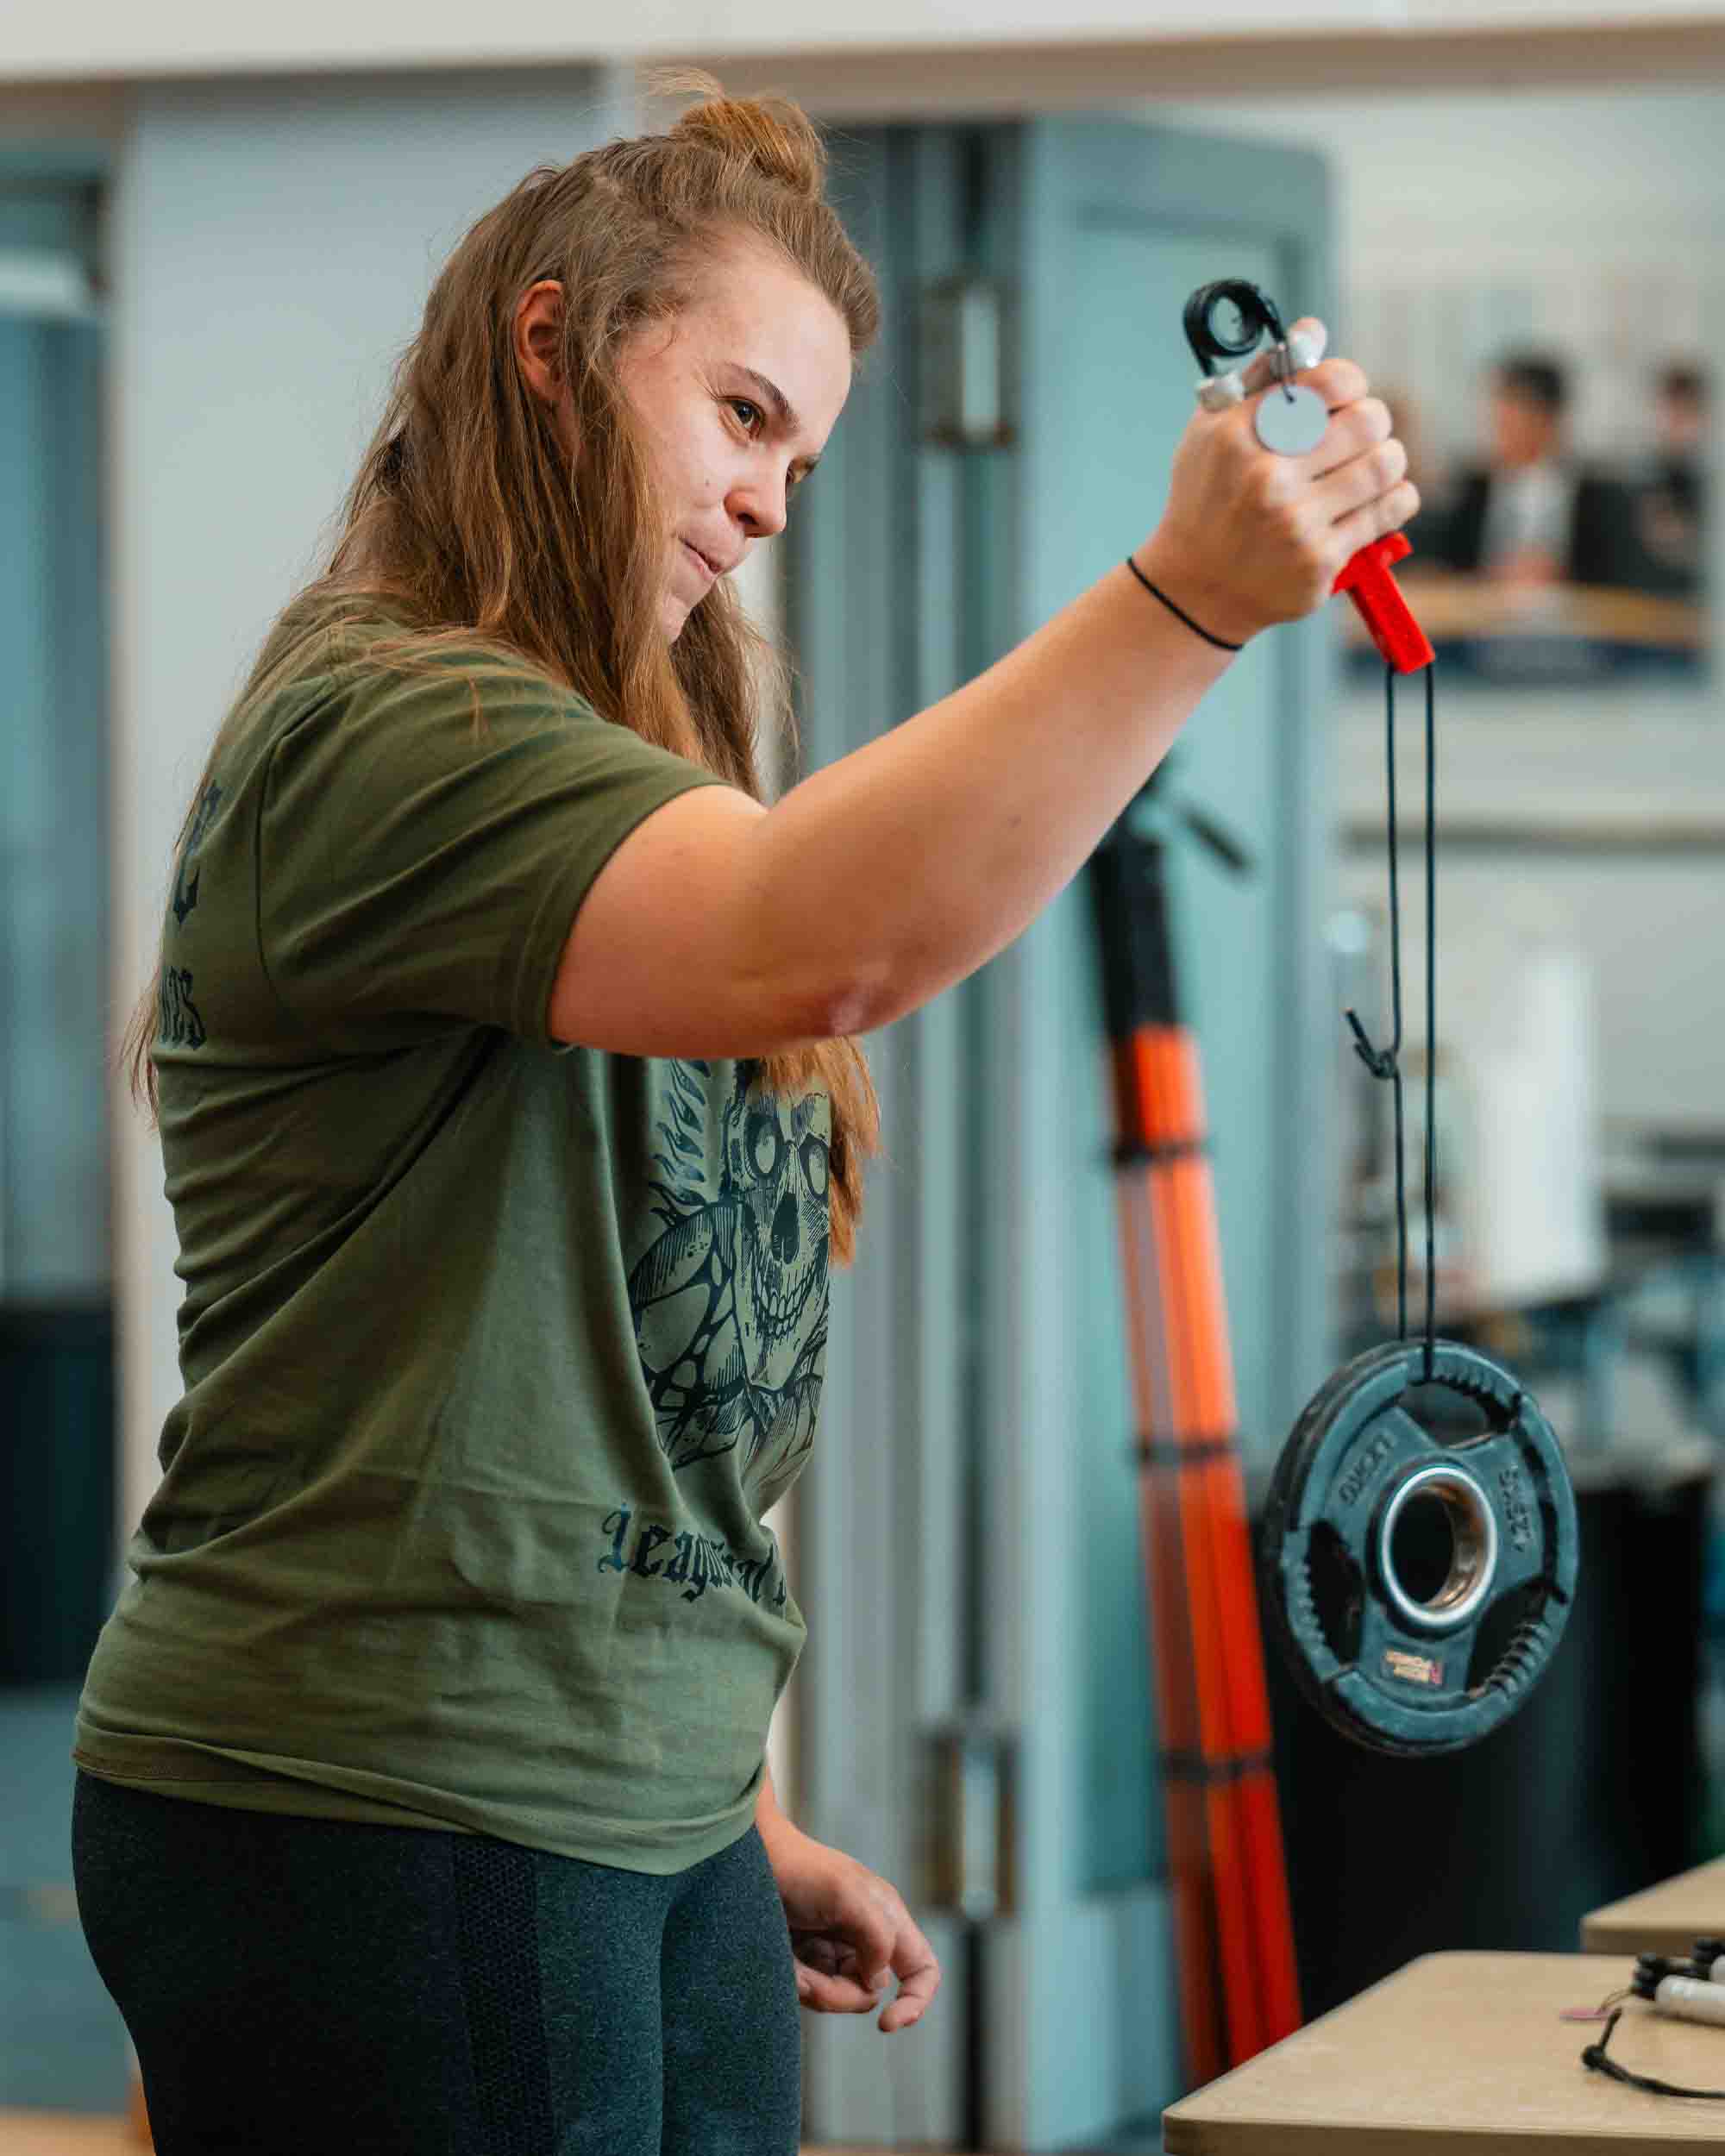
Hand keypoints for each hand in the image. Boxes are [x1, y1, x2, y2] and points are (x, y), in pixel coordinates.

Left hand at [759, 1822, 940, 2032]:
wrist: (749, 1862)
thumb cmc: (800, 1870)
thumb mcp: (844, 1893)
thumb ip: (875, 1935)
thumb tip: (876, 1982)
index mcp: (887, 1919)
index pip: (922, 1969)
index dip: (916, 2001)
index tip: (886, 2024)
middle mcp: (866, 1940)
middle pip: (869, 1995)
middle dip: (836, 1993)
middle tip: (806, 1978)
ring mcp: (835, 1953)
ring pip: (836, 1998)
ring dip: (810, 1987)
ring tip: (790, 1962)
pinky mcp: (807, 1962)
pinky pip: (810, 1992)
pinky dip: (794, 1982)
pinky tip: (782, 1961)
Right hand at [1140, 315, 1419, 646]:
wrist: (1194, 589)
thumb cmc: (1206, 501)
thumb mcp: (1211, 432)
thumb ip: (1261, 378)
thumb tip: (1312, 330)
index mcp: (1239, 434)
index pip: (1330, 380)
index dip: (1350, 382)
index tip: (1344, 398)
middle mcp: (1267, 477)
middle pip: (1368, 419)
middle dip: (1372, 422)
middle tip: (1360, 435)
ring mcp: (1295, 522)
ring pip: (1385, 464)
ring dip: (1388, 460)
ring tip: (1369, 467)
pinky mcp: (1320, 559)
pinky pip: (1390, 510)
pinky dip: (1394, 499)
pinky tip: (1375, 501)